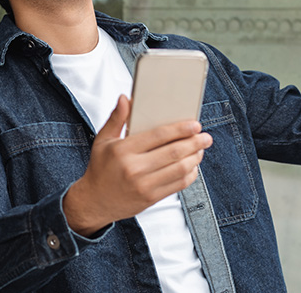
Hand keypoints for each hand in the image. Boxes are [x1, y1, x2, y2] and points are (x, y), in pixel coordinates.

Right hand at [62, 95, 211, 236]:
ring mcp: (144, 185)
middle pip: (173, 152)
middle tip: (205, 137)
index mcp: (122, 150)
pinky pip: (178, 185)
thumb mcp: (103, 140)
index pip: (158, 135)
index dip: (180, 129)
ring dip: (195, 158)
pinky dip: (190, 174)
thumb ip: (116, 118)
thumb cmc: (101, 168)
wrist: (95, 202)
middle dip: (194, 143)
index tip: (195, 124)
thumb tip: (126, 98)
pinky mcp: (151, 198)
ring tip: (200, 149)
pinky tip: (192, 166)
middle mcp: (134, 168)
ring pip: (180, 169)